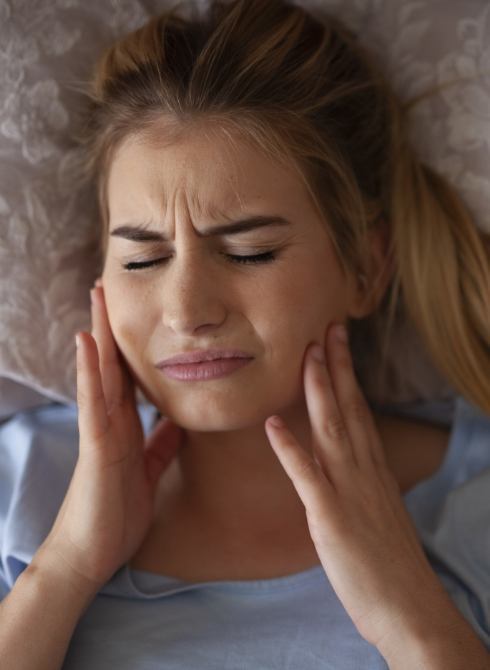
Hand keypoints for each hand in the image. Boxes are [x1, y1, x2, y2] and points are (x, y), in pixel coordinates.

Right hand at [44, 280, 182, 591]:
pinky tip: (88, 342)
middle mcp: (110, 421)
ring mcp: (100, 430)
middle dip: (112, 326)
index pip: (129, 377)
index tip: (138, 313)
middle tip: (110, 286)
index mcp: (125, 427)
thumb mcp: (149, 471)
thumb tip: (179, 422)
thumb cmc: (117, 512)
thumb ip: (161, 445)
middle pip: (113, 365)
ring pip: (100, 373)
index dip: (132, 345)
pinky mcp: (95, 446)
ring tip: (97, 297)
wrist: (92, 552)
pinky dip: (91, 371)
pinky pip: (94, 402)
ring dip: (99, 334)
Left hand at [264, 323, 444, 649]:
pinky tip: (271, 424)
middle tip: (325, 328)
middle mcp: (363, 472)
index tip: (338, 343)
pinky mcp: (330, 518)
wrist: (410, 608)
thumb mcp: (378, 511)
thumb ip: (361, 483)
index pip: (359, 410)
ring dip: (317, 391)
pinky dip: (289, 449)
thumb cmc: (390, 564)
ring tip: (305, 356)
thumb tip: (346, 464)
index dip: (347, 374)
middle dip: (335, 366)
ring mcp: (348, 492)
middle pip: (348, 408)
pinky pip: (307, 477)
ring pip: (331, 429)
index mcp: (373, 469)